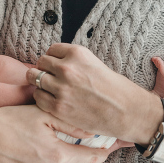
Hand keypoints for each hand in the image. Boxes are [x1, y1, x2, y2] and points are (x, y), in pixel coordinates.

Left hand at [27, 43, 162, 144]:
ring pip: (34, 79)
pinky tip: (53, 101)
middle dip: (45, 70)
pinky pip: (37, 97)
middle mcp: (67, 68)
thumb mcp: (94, 63)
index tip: (59, 67)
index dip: (54, 59)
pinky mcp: (58, 106)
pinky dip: (42, 98)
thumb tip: (54, 61)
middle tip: (54, 79)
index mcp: (77, 54)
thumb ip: (74, 61)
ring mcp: (61, 88)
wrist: (128, 112)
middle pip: (41, 63)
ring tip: (52, 90)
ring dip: (41, 84)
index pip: (51, 50)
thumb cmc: (115, 89)